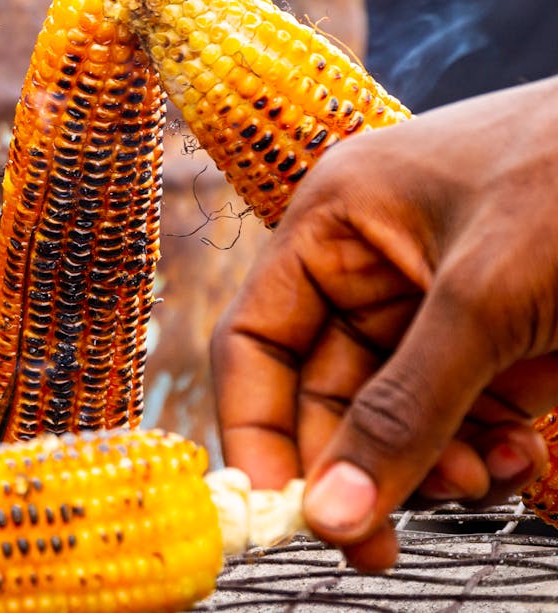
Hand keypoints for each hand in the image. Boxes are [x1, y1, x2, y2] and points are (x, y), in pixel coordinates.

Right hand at [212, 75, 557, 571]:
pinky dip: (482, 456)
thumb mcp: (484, 299)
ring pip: (393, 421)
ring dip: (428, 470)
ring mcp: (435, 310)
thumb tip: (329, 516)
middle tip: (376, 547)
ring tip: (482, 482)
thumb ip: (404, 411)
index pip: (256, 341)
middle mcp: (368, 271)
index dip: (256, 429)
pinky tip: (520, 457)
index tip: (283, 513)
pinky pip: (458, 422)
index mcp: (333, 227)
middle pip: (322, 395)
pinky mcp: (498, 343)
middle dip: (355, 468)